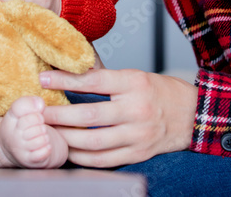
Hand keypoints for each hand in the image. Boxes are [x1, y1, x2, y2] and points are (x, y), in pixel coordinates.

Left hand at [39, 68, 197, 166]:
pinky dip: (82, 158)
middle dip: (59, 115)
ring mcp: (138, 134)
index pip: (93, 80)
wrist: (191, 115)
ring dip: (67, 139)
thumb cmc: (159, 92)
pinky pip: (104, 160)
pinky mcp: (139, 154)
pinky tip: (69, 150)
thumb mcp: (135, 76)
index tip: (44, 80)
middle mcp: (136, 109)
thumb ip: (106, 77)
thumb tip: (71, 70)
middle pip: (90, 115)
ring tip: (49, 133)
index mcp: (134, 83)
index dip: (65, 80)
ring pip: (94, 142)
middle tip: (39, 113)